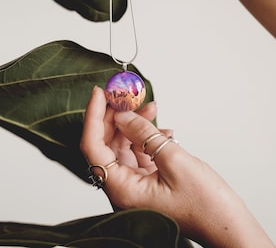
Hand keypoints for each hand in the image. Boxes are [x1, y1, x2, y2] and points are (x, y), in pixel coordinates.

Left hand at [80, 86, 274, 247]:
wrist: (227, 226)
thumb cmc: (206, 205)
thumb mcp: (175, 162)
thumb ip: (144, 135)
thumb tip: (123, 115)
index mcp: (122, 189)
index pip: (93, 147)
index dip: (93, 117)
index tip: (99, 93)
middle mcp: (123, 188)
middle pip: (106, 144)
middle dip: (115, 116)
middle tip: (125, 95)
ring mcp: (135, 183)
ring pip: (123, 145)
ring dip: (134, 124)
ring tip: (150, 107)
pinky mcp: (147, 179)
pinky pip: (138, 151)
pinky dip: (146, 136)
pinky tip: (160, 130)